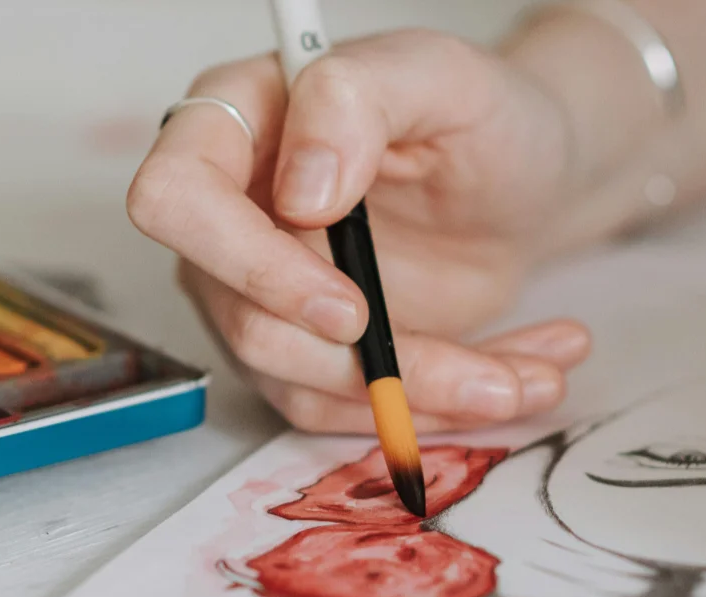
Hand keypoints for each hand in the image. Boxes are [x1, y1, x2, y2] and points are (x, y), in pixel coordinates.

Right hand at [128, 30, 590, 433]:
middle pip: (242, 321)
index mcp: (240, 121)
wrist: (527, 181)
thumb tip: (299, 190)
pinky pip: (344, 408)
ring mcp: (264, 289)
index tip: (352, 305)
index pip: (178, 198)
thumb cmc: (483, 116)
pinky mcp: (309, 345)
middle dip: (360, 366)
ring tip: (527, 380)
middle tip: (483, 375)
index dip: (251, 266)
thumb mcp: (443, 78)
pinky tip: (512, 380)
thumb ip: (359, 102)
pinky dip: (432, 410)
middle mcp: (233, 213)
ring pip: (300, 383)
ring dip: (419, 398)